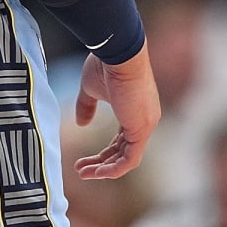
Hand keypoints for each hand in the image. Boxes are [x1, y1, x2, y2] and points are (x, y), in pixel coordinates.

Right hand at [74, 45, 160, 180]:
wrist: (117, 53)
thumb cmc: (105, 65)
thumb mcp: (91, 89)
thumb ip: (86, 107)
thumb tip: (81, 124)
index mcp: (134, 110)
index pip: (121, 139)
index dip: (103, 152)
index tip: (84, 160)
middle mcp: (144, 120)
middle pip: (122, 151)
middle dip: (101, 163)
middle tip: (80, 169)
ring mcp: (145, 125)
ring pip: (126, 158)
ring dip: (104, 169)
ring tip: (83, 173)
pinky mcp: (141, 129)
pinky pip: (130, 159)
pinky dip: (114, 169)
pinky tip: (97, 172)